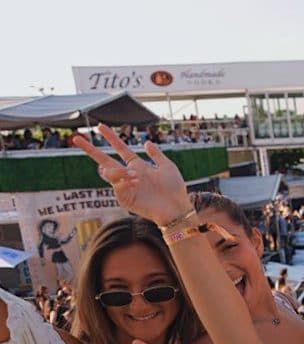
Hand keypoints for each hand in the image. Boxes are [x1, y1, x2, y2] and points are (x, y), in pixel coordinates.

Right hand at [71, 124, 191, 224]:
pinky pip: (117, 188)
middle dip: (90, 150)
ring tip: (137, 177)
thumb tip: (147, 142)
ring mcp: (126, 188)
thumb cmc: (175, 189)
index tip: (100, 126)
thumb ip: (156, 154)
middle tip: (76, 139)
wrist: (178, 208)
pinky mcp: (126, 200)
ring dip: (120, 172)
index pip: (119, 148)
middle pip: (104, 160)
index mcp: (137, 166)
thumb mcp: (167, 166)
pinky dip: (125, 183)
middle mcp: (129, 175)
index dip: (110, 137)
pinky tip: (136, 183)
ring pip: (110, 174)